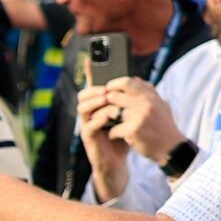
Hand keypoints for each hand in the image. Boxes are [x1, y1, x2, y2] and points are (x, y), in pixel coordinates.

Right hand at [75, 83, 133, 201]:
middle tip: (106, 87)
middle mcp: (90, 114)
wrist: (119, 162)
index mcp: (98, 106)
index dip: (90, 73)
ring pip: (83, 108)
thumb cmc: (123, 137)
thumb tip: (137, 80)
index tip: (92, 59)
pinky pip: (89, 125)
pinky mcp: (88, 138)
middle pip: (82, 95)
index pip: (92, 86)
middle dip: (93, 89)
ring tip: (107, 98)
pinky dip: (99, 118)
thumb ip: (128, 100)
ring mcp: (87, 125)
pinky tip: (110, 115)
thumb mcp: (128, 115)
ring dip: (95, 101)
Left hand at [103, 77, 185, 166]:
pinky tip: (113, 136)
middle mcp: (145, 103)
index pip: (127, 82)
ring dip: (104, 118)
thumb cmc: (164, 126)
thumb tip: (136, 79)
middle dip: (105, 103)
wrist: (172, 148)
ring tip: (102, 122)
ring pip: (111, 112)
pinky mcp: (133, 130)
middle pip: (114, 96)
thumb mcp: (161, 105)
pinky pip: (113, 129)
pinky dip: (112, 134)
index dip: (113, 85)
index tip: (107, 90)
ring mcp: (139, 116)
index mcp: (151, 96)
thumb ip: (149, 92)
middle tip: (100, 108)